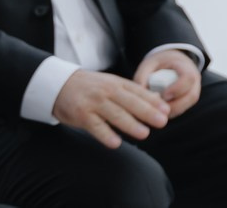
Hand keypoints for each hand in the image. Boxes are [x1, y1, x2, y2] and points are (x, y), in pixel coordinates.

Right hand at [53, 68, 170, 148]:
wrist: (60, 84)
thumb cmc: (91, 87)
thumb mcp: (112, 84)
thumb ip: (131, 93)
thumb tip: (157, 100)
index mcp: (116, 83)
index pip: (138, 92)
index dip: (153, 102)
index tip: (166, 111)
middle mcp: (107, 92)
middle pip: (130, 102)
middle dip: (147, 112)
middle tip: (162, 122)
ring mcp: (94, 103)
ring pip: (115, 114)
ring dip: (130, 124)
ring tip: (144, 133)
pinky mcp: (81, 115)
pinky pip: (95, 126)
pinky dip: (106, 135)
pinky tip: (115, 143)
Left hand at [133, 47, 203, 118]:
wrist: (172, 63)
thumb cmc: (160, 63)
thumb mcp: (150, 64)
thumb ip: (142, 76)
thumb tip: (137, 95)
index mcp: (186, 67)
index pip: (188, 78)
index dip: (177, 89)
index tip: (163, 95)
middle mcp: (194, 81)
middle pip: (191, 96)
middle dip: (173, 105)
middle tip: (156, 108)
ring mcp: (192, 92)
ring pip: (186, 106)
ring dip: (170, 111)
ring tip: (154, 110)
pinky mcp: (187, 101)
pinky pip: (181, 110)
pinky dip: (168, 113)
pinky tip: (157, 112)